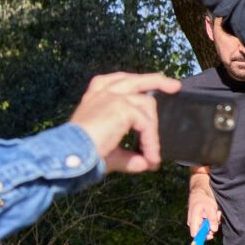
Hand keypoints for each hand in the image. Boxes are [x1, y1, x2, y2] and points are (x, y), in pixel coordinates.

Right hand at [67, 72, 181, 172]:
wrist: (71, 153)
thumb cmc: (82, 153)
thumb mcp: (108, 151)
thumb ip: (128, 155)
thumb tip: (144, 163)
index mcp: (94, 98)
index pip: (115, 81)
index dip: (134, 81)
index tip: (149, 86)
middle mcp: (102, 93)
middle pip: (134, 80)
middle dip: (156, 80)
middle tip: (174, 86)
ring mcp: (113, 98)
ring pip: (146, 105)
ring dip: (152, 131)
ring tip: (153, 154)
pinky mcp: (122, 108)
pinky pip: (146, 125)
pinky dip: (150, 143)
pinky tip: (148, 157)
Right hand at [189, 176, 220, 238]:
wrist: (200, 191)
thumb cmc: (203, 198)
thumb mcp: (210, 208)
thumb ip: (212, 219)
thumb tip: (213, 230)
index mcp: (193, 220)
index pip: (195, 234)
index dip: (203, 237)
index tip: (211, 234)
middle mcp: (194, 222)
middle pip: (203, 232)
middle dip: (212, 227)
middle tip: (217, 218)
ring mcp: (198, 221)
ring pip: (208, 228)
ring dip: (214, 222)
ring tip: (216, 212)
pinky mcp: (202, 219)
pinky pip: (209, 224)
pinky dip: (214, 220)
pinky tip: (215, 212)